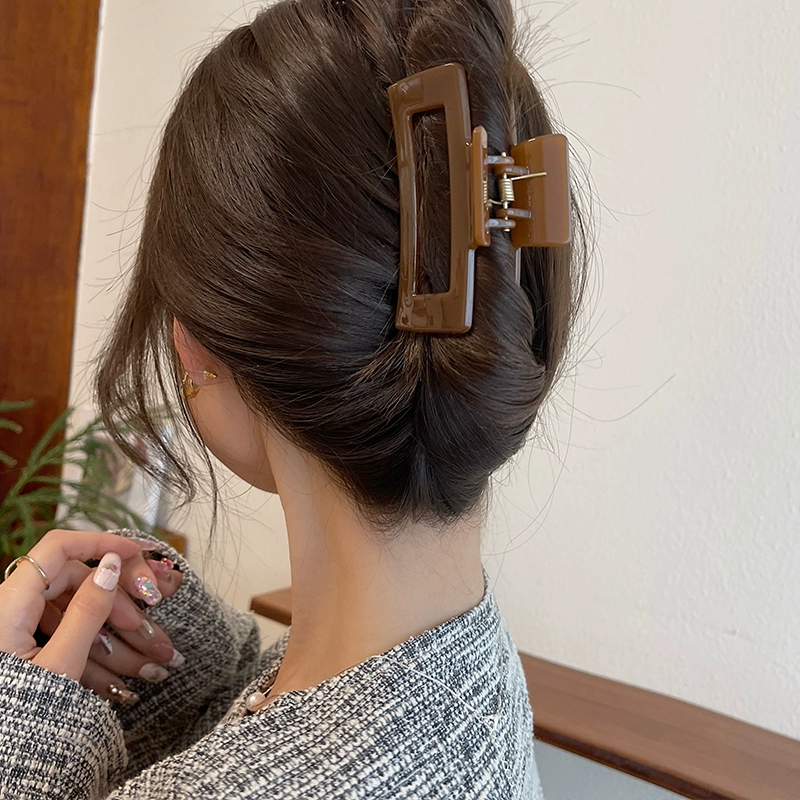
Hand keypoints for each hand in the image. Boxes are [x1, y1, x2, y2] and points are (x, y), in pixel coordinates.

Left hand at [0, 530, 183, 701]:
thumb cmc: (13, 719)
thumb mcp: (58, 666)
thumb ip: (87, 612)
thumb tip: (110, 566)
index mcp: (11, 604)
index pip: (59, 548)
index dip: (100, 543)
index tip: (137, 552)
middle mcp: (12, 612)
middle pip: (76, 585)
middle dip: (120, 606)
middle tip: (148, 627)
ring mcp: (19, 635)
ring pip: (78, 618)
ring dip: (116, 639)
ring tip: (150, 662)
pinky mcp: (26, 656)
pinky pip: (67, 642)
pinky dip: (97, 657)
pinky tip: (122, 682)